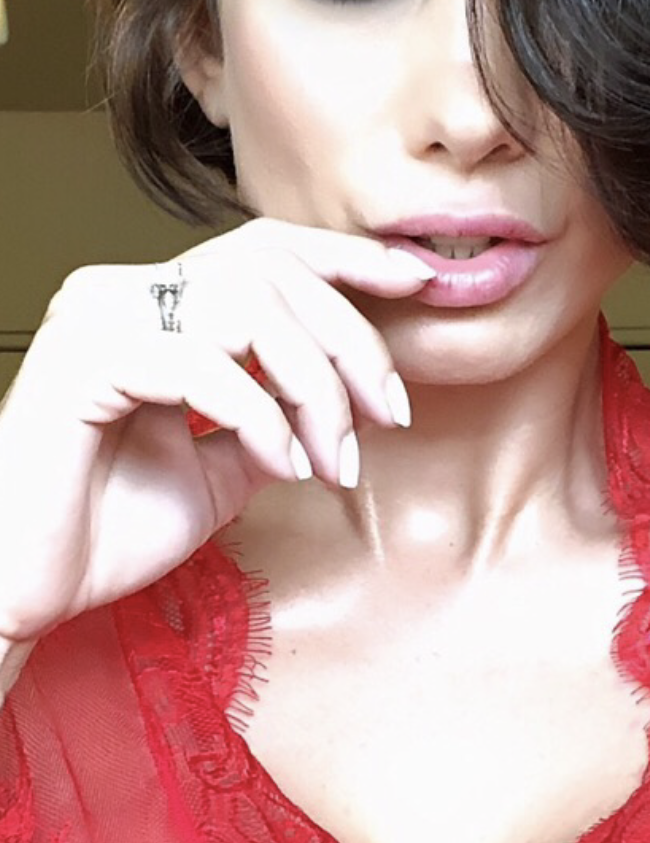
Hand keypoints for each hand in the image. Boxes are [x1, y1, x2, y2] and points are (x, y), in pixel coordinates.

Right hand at [0, 217, 432, 644]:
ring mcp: (96, 319)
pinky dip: (261, 416)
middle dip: (349, 338)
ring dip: (313, 384)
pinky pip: (202, 364)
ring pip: (244, 307)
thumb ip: (274, 421)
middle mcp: (120, 294)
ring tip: (333, 457)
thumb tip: (347, 402)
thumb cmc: (104, 534)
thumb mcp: (221, 471)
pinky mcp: (81, 362)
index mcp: (150, 306)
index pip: (261, 251)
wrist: (27, 592)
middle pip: (269, 270)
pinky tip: (284, 467)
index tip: (418, 280)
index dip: (346, 258)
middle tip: (388, 412)